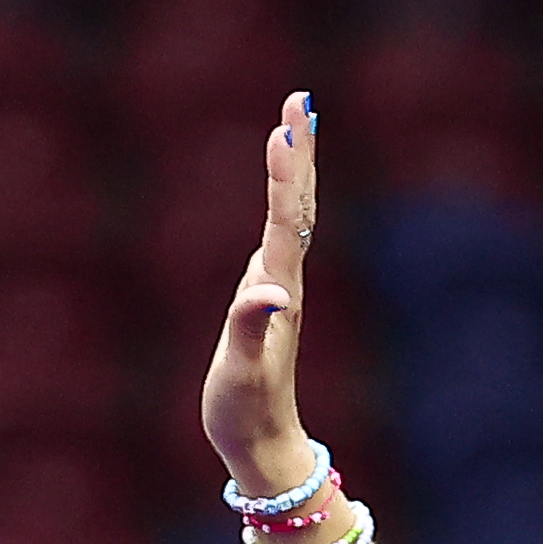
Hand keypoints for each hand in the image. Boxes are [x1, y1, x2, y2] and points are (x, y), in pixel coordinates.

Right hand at [200, 89, 320, 497]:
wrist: (263, 445)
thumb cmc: (246, 412)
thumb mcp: (242, 372)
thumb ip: (252, 329)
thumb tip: (271, 293)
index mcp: (280, 289)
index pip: (286, 218)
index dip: (286, 170)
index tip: (287, 124)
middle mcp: (285, 281)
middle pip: (298, 204)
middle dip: (298, 150)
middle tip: (300, 98)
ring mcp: (279, 289)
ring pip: (293, 215)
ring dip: (294, 168)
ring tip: (294, 124)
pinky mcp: (268, 301)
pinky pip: (280, 236)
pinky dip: (281, 201)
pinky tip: (280, 193)